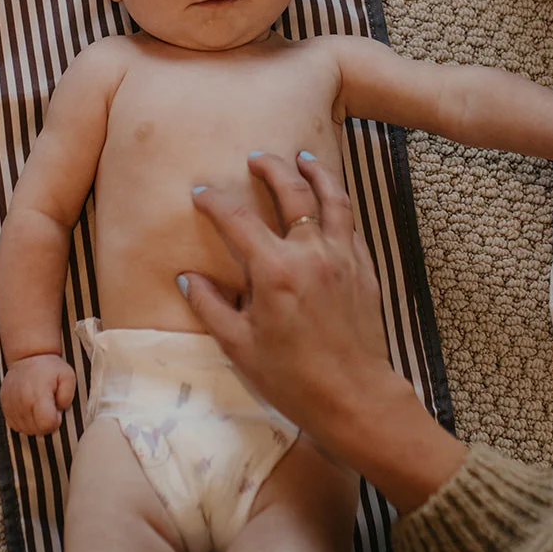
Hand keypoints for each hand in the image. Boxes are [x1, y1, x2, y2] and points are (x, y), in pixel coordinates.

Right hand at [0, 353, 74, 434]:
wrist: (27, 357)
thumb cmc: (50, 367)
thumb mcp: (68, 376)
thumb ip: (68, 396)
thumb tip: (59, 411)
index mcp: (38, 395)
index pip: (47, 424)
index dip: (56, 421)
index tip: (58, 410)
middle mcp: (22, 403)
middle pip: (36, 430)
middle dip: (47, 423)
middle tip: (50, 407)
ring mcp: (10, 406)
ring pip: (25, 430)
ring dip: (36, 424)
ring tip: (41, 407)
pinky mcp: (4, 407)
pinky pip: (15, 426)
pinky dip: (25, 423)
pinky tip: (31, 410)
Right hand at [182, 154, 397, 456]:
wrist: (354, 395)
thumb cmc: (292, 378)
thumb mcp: (239, 346)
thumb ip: (212, 306)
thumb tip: (188, 278)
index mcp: (275, 270)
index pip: (238, 220)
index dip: (216, 202)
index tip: (201, 192)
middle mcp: (312, 252)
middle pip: (292, 192)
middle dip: (272, 169)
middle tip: (257, 156)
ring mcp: (344, 256)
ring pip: (333, 198)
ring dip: (316, 173)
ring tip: (304, 157)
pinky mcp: (365, 267)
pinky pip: (350, 224)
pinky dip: (337, 205)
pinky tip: (330, 202)